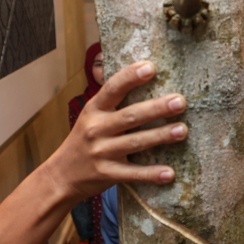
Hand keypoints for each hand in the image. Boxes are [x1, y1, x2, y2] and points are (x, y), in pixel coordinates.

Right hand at [62, 61, 185, 198]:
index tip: (151, 67)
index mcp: (94, 109)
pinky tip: (170, 173)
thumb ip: (112, 103)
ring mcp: (101, 152)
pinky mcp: (107, 174)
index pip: (112, 88)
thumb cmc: (84, 141)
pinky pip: (133, 174)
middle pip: (130, 116)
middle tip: (180, 102)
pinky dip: (151, 174)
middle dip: (156, 108)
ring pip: (135, 142)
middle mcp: (96, 128)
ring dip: (160, 136)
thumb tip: (144, 77)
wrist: (61, 176)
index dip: (130, 77)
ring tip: (182, 130)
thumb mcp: (91, 117)